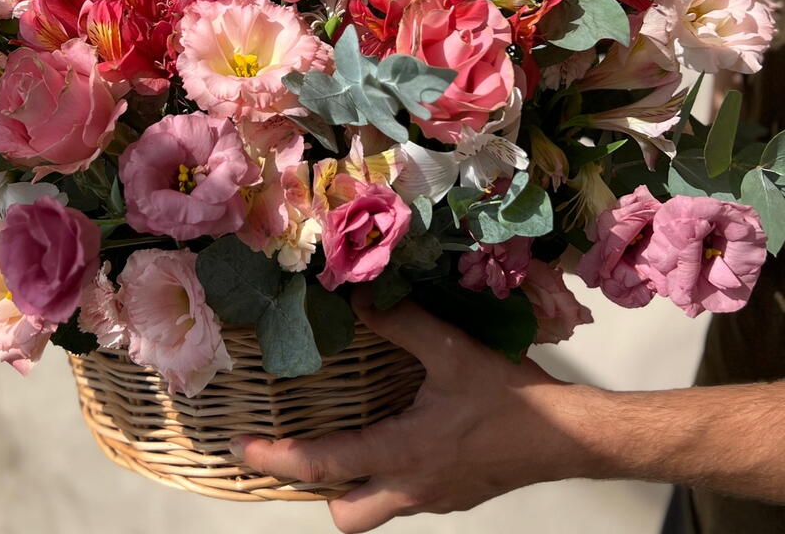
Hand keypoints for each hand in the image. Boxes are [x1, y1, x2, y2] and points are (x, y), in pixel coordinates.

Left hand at [231, 290, 593, 531]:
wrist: (566, 436)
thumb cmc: (508, 396)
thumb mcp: (451, 350)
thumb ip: (401, 323)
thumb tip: (355, 297)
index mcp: (402, 453)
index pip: (324, 464)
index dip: (276, 458)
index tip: (241, 448)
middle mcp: (412, 488)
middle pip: (346, 515)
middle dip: (316, 489)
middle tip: (301, 449)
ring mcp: (435, 499)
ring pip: (376, 508)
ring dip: (353, 480)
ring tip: (343, 437)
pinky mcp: (454, 497)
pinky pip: (405, 496)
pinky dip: (387, 474)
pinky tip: (398, 434)